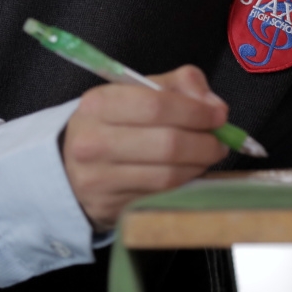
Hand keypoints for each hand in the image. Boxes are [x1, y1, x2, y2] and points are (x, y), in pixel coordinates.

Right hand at [62, 65, 228, 230]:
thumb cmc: (112, 123)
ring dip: (199, 166)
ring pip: (167, 175)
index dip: (196, 111)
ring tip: (209, 155)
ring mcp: (99, 179)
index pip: (157, 105)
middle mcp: (93, 142)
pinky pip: (160, 196)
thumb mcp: (137, 92)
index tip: (219, 114)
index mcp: (99, 103)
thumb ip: (178, 85)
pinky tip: (189, 172)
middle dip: (205, 142)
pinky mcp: (110, 207)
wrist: (70, 165)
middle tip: (222, 140)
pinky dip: (183, 184)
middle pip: (167, 144)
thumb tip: (213, 104)